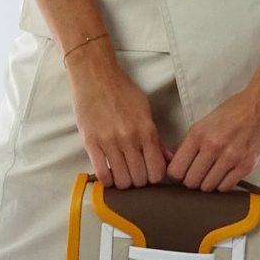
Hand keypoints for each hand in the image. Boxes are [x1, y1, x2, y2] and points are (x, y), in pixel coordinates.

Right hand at [67, 43, 172, 188]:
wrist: (95, 76)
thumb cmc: (123, 92)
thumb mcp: (145, 111)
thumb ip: (156, 138)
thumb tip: (168, 159)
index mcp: (147, 131)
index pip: (157, 170)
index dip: (154, 177)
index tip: (149, 173)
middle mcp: (130, 139)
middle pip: (140, 179)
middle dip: (138, 181)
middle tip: (134, 174)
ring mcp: (110, 142)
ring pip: (122, 180)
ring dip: (122, 182)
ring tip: (120, 175)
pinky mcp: (91, 143)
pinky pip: (101, 173)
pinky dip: (106, 180)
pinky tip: (108, 175)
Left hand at [166, 80, 259, 191]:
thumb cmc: (236, 110)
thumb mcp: (206, 122)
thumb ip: (191, 142)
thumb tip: (177, 161)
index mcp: (198, 134)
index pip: (176, 170)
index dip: (176, 176)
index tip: (181, 175)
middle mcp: (212, 147)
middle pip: (191, 182)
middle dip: (192, 181)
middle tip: (198, 176)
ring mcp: (230, 157)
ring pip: (208, 187)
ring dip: (207, 184)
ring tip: (212, 175)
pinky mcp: (246, 165)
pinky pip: (226, 187)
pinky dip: (222, 185)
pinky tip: (224, 176)